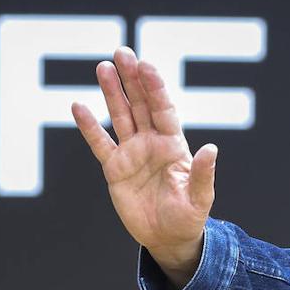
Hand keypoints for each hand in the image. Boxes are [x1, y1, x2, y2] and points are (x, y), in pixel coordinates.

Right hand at [71, 47, 216, 288]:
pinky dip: (89, 126)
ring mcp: (132, 153)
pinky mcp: (114, 168)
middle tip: (122, 52)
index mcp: (174, 145)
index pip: (163, 109)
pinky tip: (78, 106)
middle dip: (132, 78)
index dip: (155, 87)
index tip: (146, 65)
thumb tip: (212, 148)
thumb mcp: (200, 198)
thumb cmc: (189, 217)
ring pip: (120, 116)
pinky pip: (99, 143)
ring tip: (102, 67)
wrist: (168, 238)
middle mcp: (152, 142)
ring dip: (111, 92)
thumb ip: (203, 173)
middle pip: (140, 104)